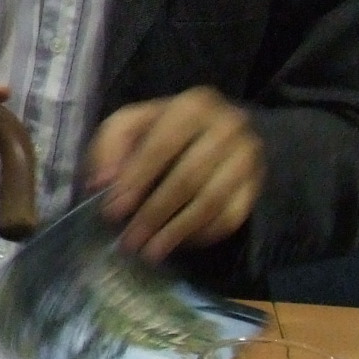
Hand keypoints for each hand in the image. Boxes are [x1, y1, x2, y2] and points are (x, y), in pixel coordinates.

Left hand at [85, 88, 263, 261]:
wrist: (219, 129)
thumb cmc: (165, 128)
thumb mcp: (132, 124)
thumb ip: (110, 146)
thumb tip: (102, 183)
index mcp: (194, 106)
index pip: (162, 145)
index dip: (136, 180)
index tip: (114, 211)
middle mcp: (228, 127)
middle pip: (188, 178)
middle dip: (154, 214)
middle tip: (130, 241)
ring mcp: (247, 158)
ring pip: (211, 202)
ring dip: (177, 231)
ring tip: (150, 252)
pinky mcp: (256, 184)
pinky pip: (232, 217)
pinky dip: (204, 235)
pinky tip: (179, 243)